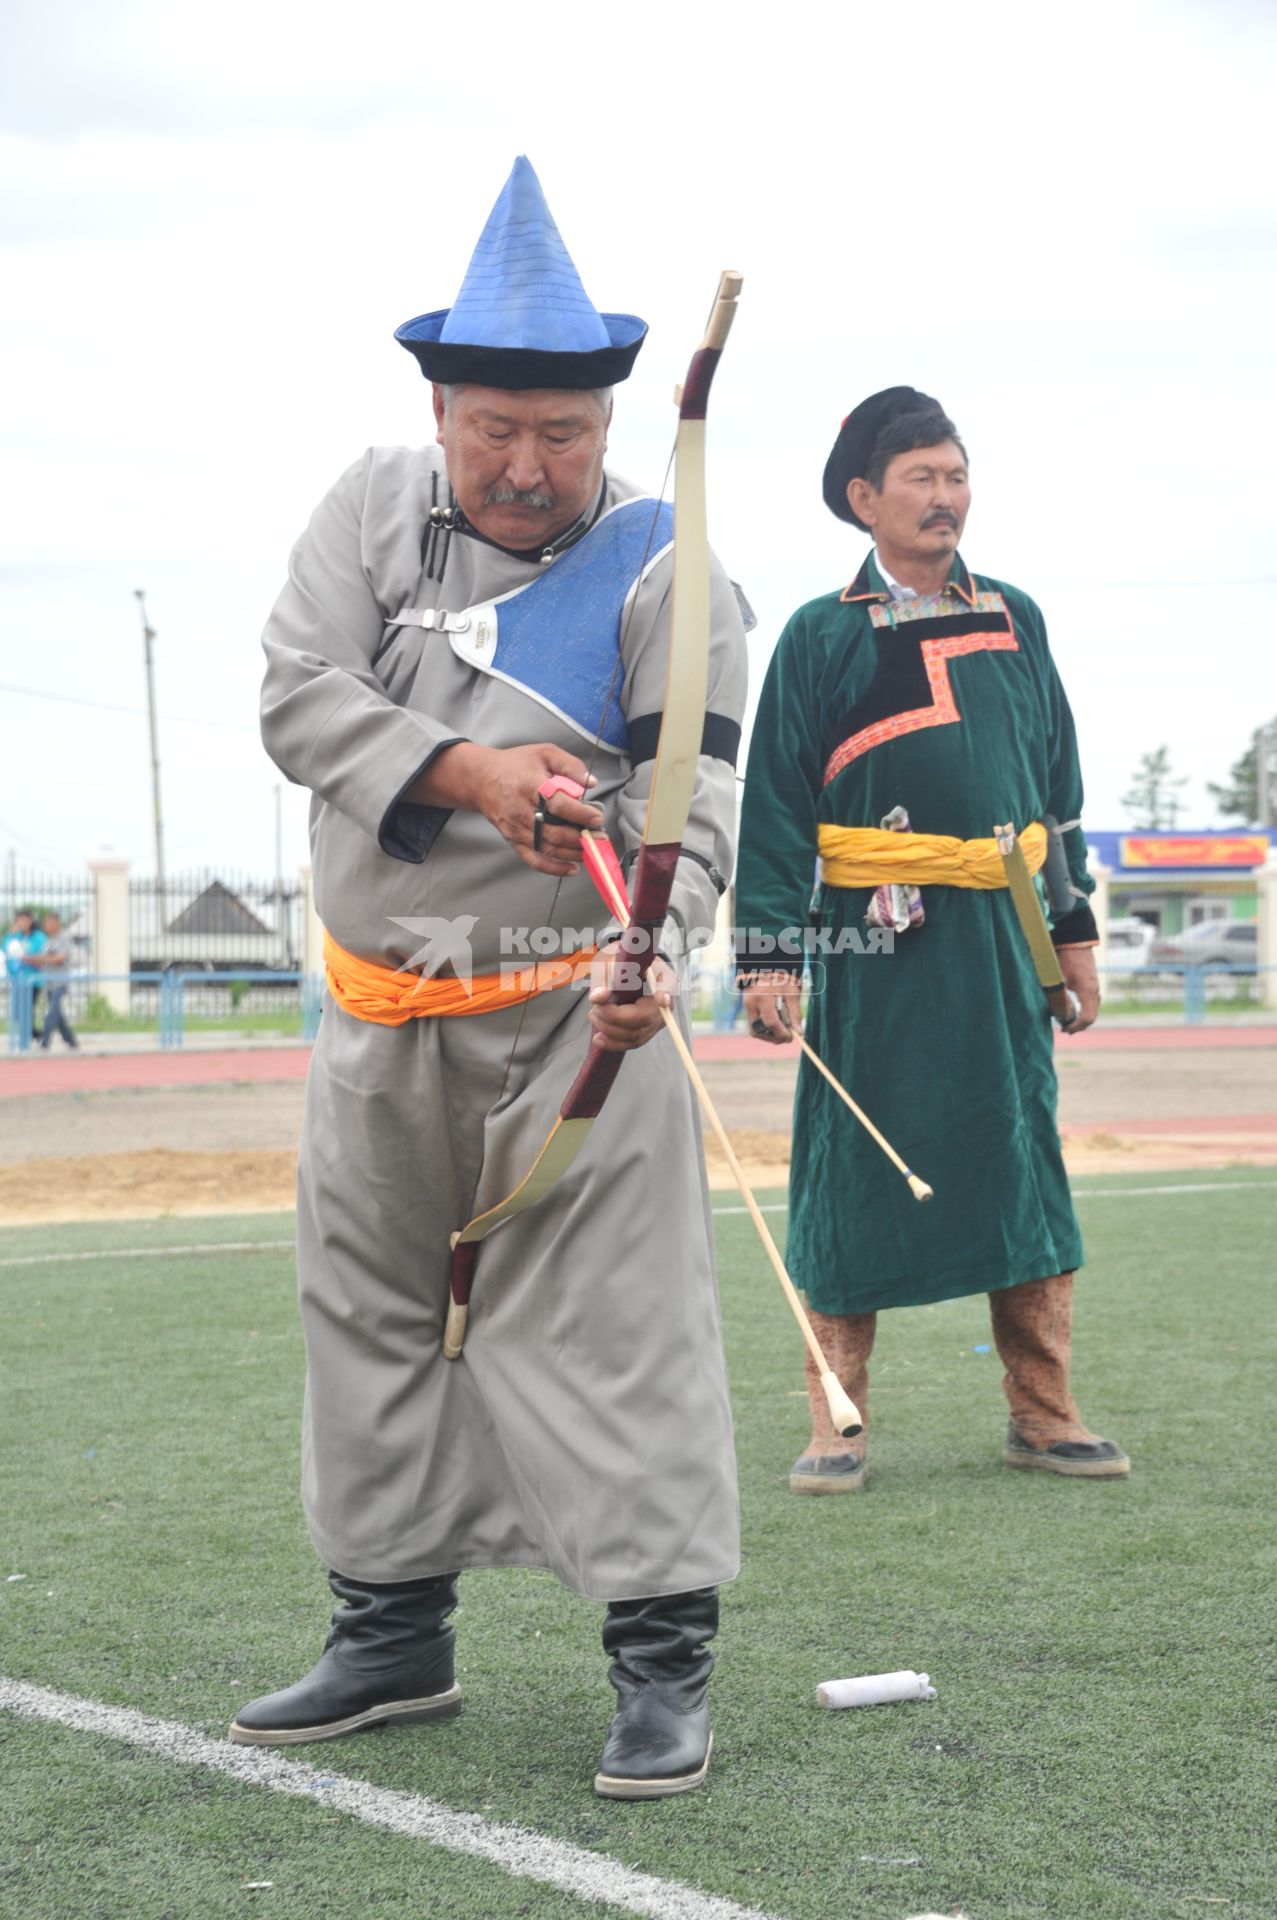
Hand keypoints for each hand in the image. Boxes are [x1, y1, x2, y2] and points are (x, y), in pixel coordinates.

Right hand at [412, 742, 603, 875]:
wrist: (481, 779)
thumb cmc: (515, 765)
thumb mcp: (544, 753)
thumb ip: (570, 765)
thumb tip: (591, 782)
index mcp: (530, 786)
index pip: (558, 804)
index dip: (580, 814)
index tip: (597, 818)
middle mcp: (521, 810)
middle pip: (555, 832)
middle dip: (581, 838)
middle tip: (600, 837)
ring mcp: (516, 829)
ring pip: (548, 848)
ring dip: (573, 853)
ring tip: (591, 850)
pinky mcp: (513, 840)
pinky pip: (533, 859)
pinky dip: (554, 868)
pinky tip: (572, 868)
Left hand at [587, 949, 675, 1051]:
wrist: (627, 972)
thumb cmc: (620, 964)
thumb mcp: (608, 962)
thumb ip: (602, 976)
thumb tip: (597, 997)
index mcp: (660, 974)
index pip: (668, 983)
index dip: (666, 992)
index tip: (661, 999)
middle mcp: (665, 1000)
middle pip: (645, 1016)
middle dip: (615, 1017)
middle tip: (595, 1008)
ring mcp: (658, 1019)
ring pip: (637, 1034)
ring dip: (609, 1029)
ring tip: (593, 1015)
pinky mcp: (648, 1031)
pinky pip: (633, 1043)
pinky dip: (614, 1043)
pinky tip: (598, 1039)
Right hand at [741, 971, 802, 1043]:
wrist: (767, 965)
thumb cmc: (782, 977)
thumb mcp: (792, 992)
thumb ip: (795, 1013)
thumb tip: (799, 1032)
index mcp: (762, 997)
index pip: (771, 1023)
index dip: (782, 1033)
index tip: (792, 1037)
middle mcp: (750, 1003)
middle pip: (759, 1031)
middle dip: (773, 1038)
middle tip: (787, 1037)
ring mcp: (746, 1006)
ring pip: (754, 1031)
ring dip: (769, 1035)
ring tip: (782, 1030)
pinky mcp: (746, 1008)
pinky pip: (754, 1025)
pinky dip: (765, 1029)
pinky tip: (776, 1025)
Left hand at [1057, 945, 1099, 1033]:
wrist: (1075, 939)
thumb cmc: (1065, 957)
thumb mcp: (1058, 978)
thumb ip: (1056, 996)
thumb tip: (1052, 1012)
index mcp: (1088, 991)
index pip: (1087, 1018)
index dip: (1076, 1026)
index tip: (1064, 1029)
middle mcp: (1094, 991)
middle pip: (1092, 1016)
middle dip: (1079, 1026)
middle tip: (1065, 1030)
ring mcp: (1095, 986)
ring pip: (1093, 1009)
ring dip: (1082, 1018)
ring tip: (1068, 1023)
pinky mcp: (1092, 982)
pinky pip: (1092, 1001)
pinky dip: (1084, 1009)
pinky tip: (1073, 1009)